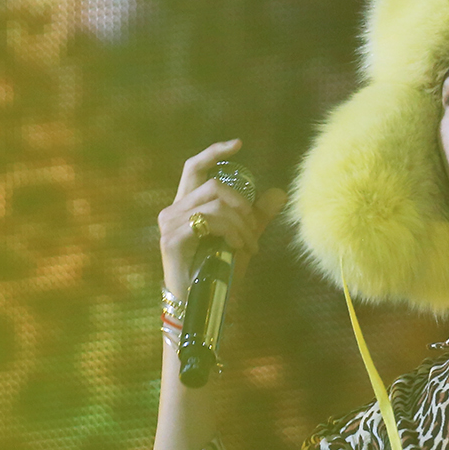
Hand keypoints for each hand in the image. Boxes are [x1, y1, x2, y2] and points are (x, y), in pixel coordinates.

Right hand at [157, 139, 287, 291]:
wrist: (201, 305)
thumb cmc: (217, 273)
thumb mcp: (242, 238)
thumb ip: (256, 217)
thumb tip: (279, 193)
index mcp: (185, 205)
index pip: (195, 167)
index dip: (214, 152)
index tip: (239, 144)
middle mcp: (172, 211)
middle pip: (214, 185)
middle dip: (242, 203)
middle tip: (254, 228)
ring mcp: (169, 225)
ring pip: (216, 204)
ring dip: (241, 224)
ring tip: (249, 245)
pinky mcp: (171, 240)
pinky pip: (209, 222)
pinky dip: (231, 232)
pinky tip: (238, 248)